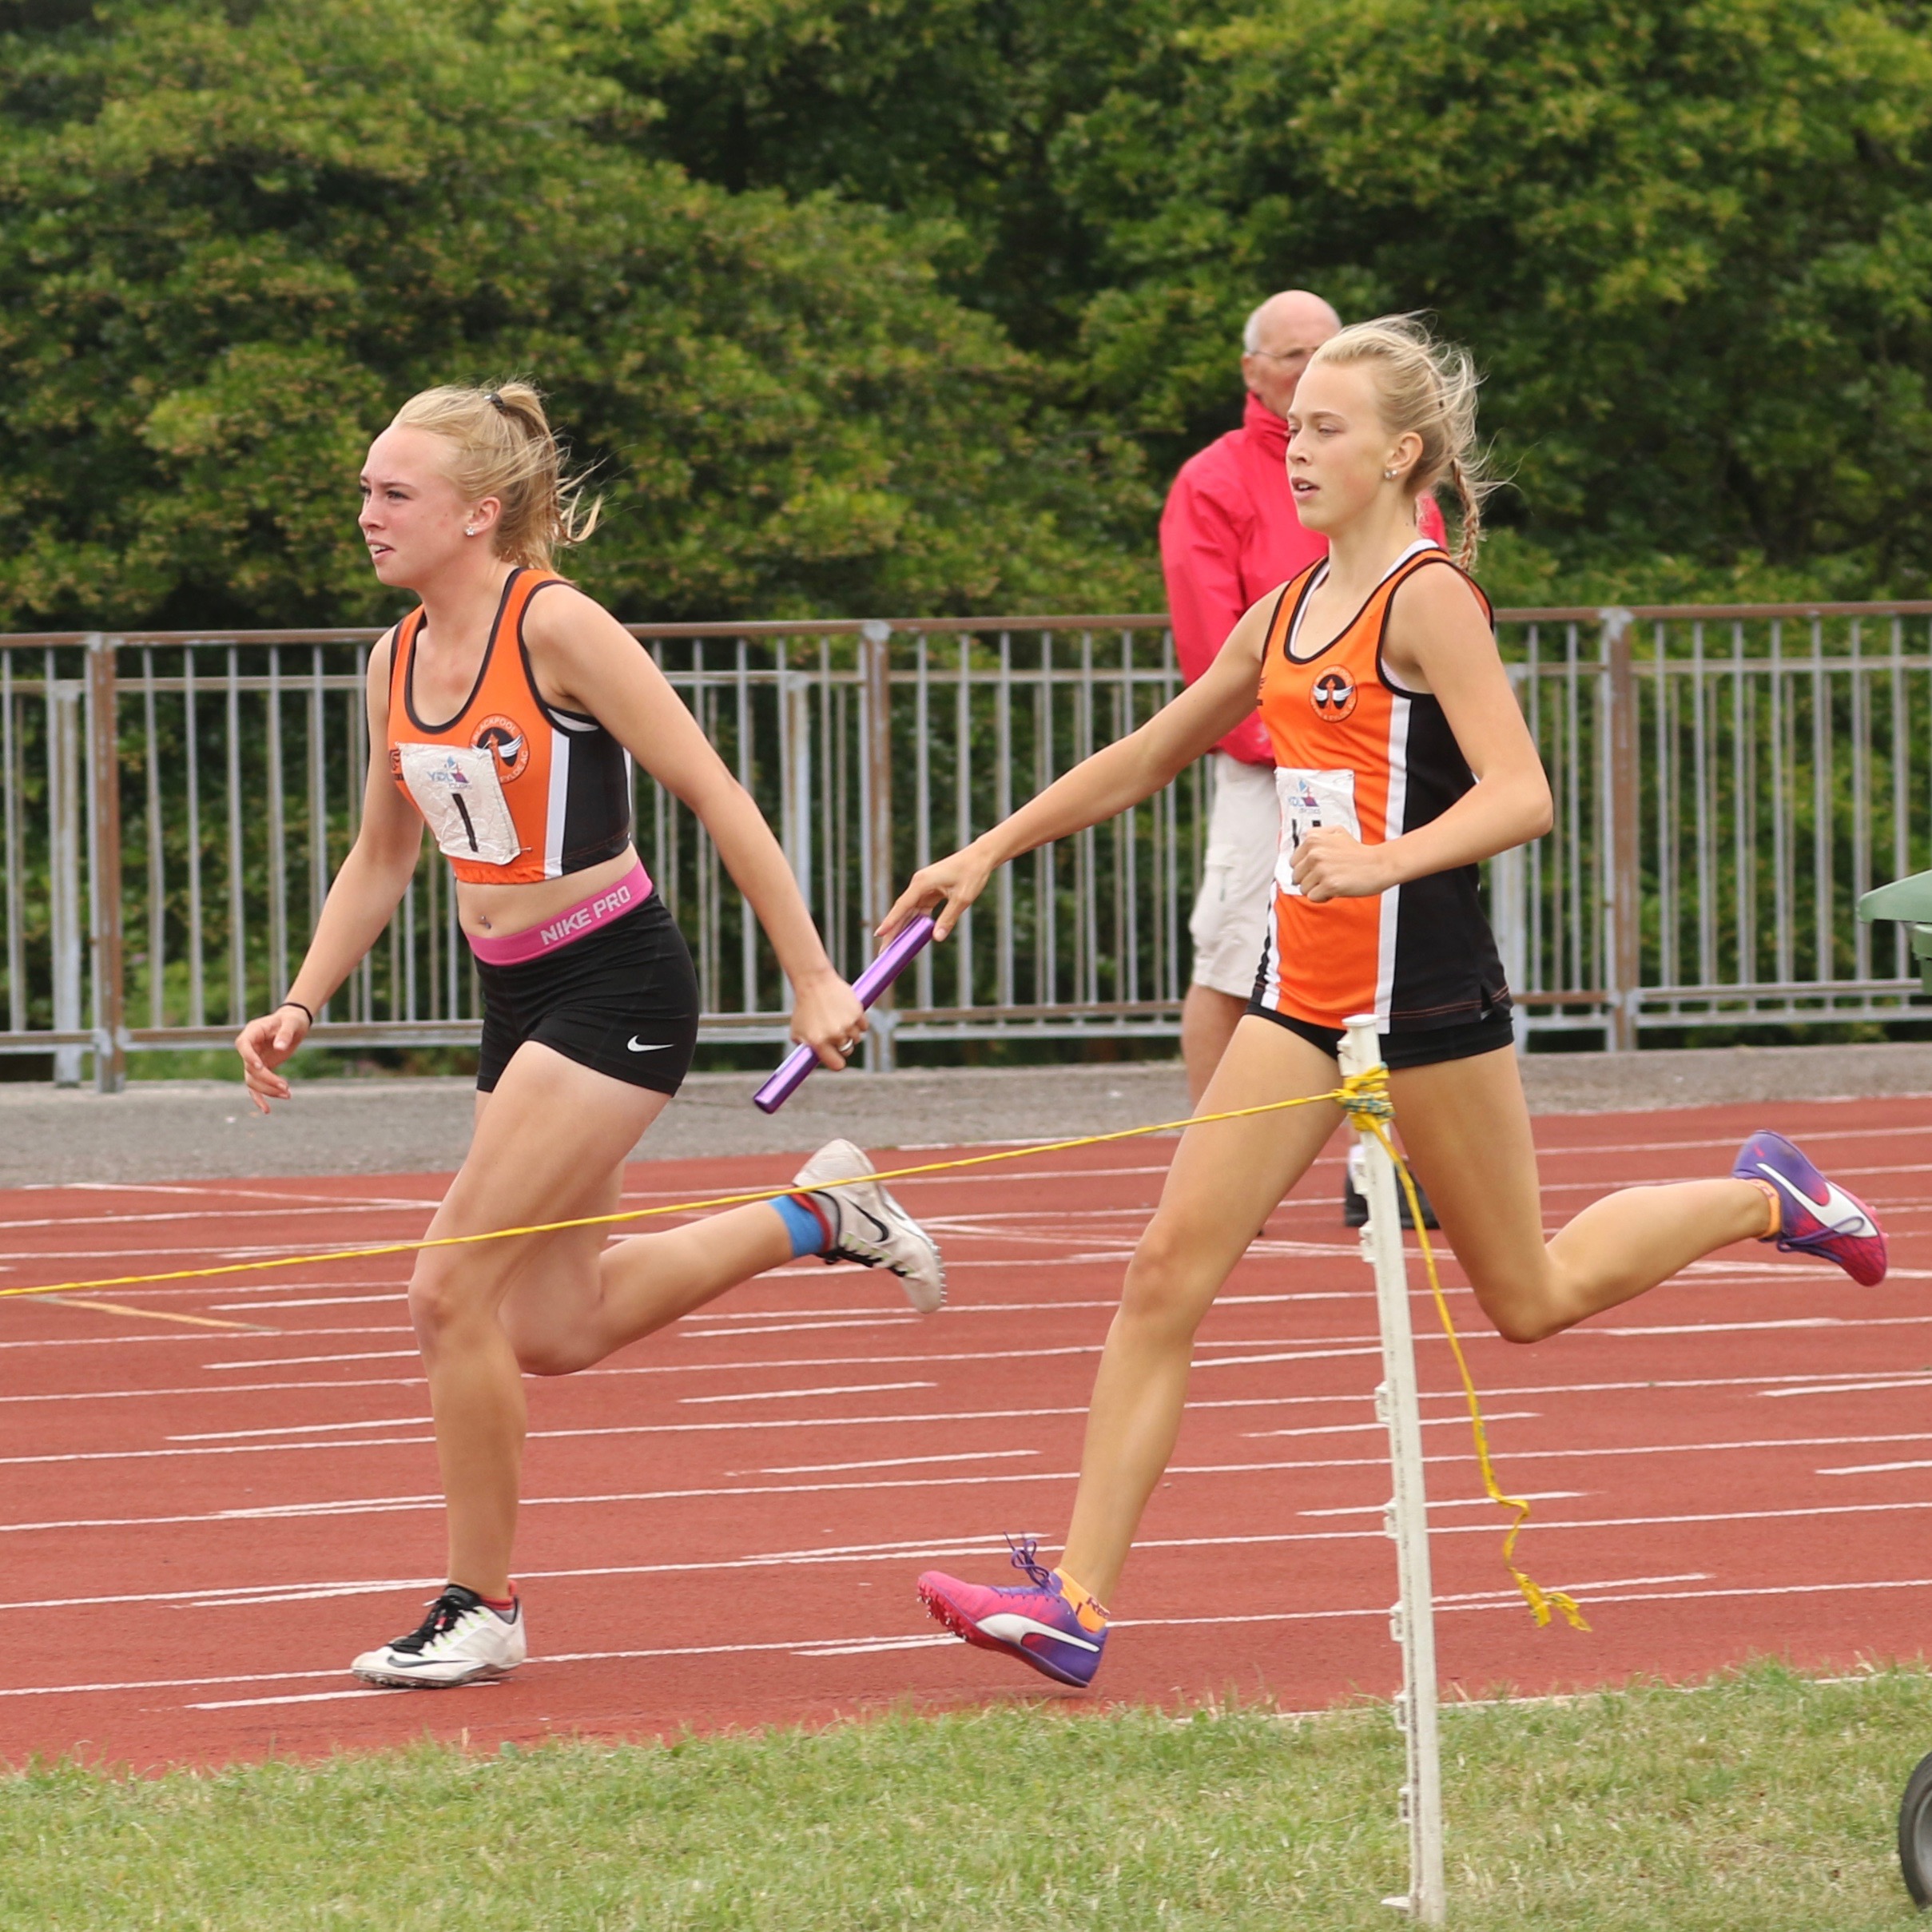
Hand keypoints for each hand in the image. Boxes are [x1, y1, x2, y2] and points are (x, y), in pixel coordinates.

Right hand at [235, 1003, 311, 1112]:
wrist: (294, 1023)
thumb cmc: (292, 1020)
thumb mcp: (292, 1023)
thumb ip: (285, 1034)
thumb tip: (280, 1048)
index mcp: (252, 1032)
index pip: (243, 1045)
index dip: (249, 1057)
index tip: (261, 1066)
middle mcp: (249, 1047)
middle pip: (250, 1068)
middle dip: (267, 1079)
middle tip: (286, 1087)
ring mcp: (254, 1059)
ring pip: (253, 1080)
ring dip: (268, 1090)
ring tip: (288, 1095)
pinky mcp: (262, 1068)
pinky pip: (257, 1085)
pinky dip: (261, 1097)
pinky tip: (267, 1110)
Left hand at [790, 971, 868, 1071]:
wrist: (814, 982)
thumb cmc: (804, 1008)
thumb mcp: (797, 1031)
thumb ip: (806, 1048)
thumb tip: (814, 1063)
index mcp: (819, 1042)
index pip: (837, 1064)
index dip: (837, 1062)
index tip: (837, 1059)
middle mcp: (834, 1034)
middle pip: (848, 1050)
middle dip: (843, 1045)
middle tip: (835, 1033)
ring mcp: (847, 1023)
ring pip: (857, 1038)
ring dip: (851, 1032)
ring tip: (839, 1019)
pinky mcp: (857, 1012)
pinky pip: (863, 1026)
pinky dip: (858, 1022)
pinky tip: (847, 1013)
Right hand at [879, 844, 994, 942]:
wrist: (980, 857)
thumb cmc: (972, 873)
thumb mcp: (962, 898)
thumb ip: (948, 918)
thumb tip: (937, 938)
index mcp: (922, 883)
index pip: (902, 906)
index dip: (890, 922)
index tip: (879, 934)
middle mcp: (919, 883)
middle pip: (901, 910)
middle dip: (892, 930)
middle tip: (883, 950)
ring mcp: (923, 887)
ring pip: (909, 911)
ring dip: (901, 928)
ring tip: (892, 946)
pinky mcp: (930, 890)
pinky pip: (918, 909)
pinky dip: (914, 922)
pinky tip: (909, 935)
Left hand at [1290, 827, 1392, 901]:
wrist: (1379, 864)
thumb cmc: (1359, 853)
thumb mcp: (1336, 832)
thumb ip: (1316, 836)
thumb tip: (1300, 849)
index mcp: (1313, 839)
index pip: (1293, 862)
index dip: (1306, 868)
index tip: (1318, 868)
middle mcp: (1315, 852)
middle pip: (1296, 876)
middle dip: (1310, 880)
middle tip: (1327, 876)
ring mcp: (1321, 869)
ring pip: (1303, 888)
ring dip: (1317, 889)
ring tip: (1332, 881)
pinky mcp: (1329, 884)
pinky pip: (1313, 897)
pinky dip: (1323, 897)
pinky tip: (1334, 889)